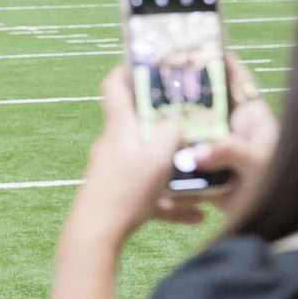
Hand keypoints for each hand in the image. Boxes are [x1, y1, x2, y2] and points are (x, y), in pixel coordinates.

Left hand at [46, 67, 186, 298]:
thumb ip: (172, 132)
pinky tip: (196, 217)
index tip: (149, 63)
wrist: (96, 234)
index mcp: (119, 127)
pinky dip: (170, 202)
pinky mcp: (116, 197)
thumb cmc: (126, 189)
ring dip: (173, 168)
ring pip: (148, 162)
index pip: (114, 85)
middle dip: (164, 122)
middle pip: (137, 124)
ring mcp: (112, 172)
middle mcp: (113, 145)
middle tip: (191, 120)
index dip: (128, 69)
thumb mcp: (159, 155)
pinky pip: (149, 194)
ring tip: (201, 177)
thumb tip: (178, 122)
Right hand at [169, 54, 280, 224]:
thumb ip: (230, 153)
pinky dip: (176, 149)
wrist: (270, 228)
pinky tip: (156, 142)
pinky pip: (191, 153)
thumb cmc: (273, 193)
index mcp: (256, 121)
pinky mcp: (212, 170)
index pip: (241, 82)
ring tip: (152, 104)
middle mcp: (240, 131)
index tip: (200, 46)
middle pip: (213, 101)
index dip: (223, 62)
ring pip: (198, 126)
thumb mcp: (256, 169)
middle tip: (163, 75)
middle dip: (190, 89)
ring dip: (179, 120)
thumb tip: (197, 151)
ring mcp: (225, 150)